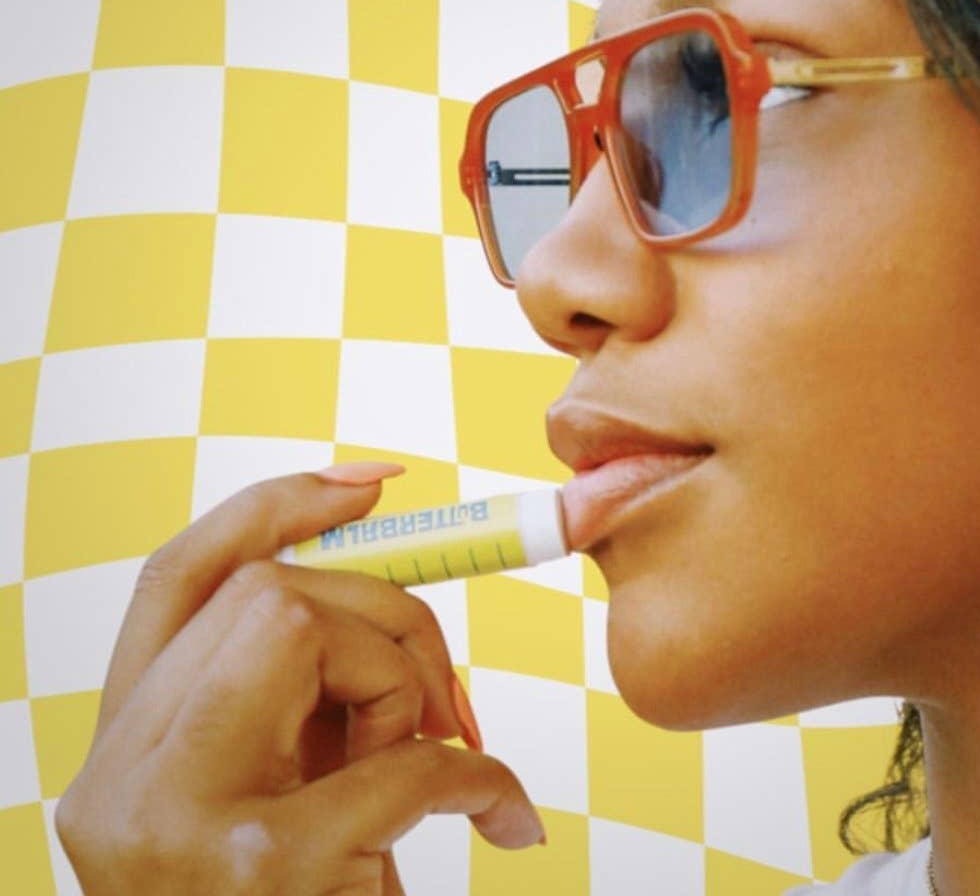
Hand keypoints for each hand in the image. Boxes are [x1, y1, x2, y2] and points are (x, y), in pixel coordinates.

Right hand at [54, 468, 544, 894]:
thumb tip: (390, 593)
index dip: (270, 507)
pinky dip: (474, 773)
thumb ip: (299, 697)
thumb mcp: (279, 794)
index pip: (174, 576)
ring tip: (427, 762)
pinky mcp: (262, 870)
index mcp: (125, 752)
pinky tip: (503, 816)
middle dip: (379, 610)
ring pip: (301, 627)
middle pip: (260, 590)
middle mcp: (120, 780)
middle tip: (437, 695)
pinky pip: (400, 753)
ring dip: (402, 680)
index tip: (370, 479)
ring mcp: (175, 825)